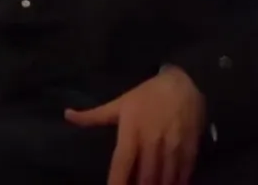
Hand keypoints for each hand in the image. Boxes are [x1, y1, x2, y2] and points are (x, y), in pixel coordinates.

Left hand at [65, 66, 206, 184]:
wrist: (185, 82)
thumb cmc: (148, 95)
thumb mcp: (119, 103)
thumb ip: (93, 116)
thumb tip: (67, 114)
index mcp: (132, 131)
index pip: (122, 163)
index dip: (117, 183)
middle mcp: (152, 141)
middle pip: (145, 178)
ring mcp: (173, 146)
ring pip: (165, 179)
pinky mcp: (190, 148)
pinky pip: (184, 174)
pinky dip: (178, 184)